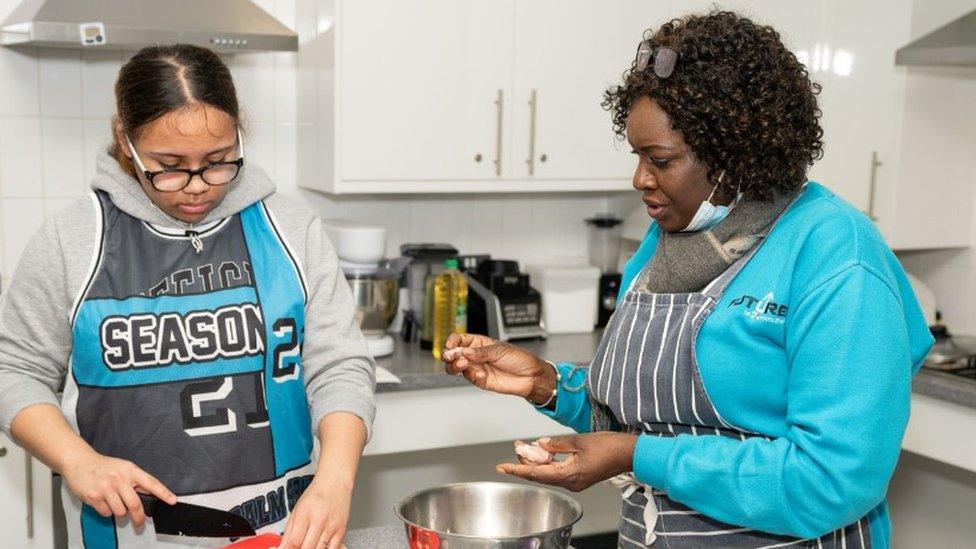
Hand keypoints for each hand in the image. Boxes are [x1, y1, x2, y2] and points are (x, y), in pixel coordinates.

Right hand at [61, 451, 176, 527]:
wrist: (80, 461)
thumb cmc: (104, 466)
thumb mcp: (123, 468)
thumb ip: (135, 480)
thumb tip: (148, 495)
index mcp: (130, 470)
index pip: (151, 482)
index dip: (163, 493)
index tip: (172, 501)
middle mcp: (119, 479)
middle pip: (135, 504)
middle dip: (139, 517)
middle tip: (140, 523)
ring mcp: (106, 488)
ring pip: (120, 511)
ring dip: (119, 512)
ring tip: (114, 503)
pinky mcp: (94, 496)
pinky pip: (106, 513)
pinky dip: (106, 511)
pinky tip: (103, 501)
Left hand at [278, 476, 351, 548]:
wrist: (335, 483)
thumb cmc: (316, 495)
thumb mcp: (297, 510)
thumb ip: (288, 532)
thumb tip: (281, 547)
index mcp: (304, 514)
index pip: (294, 542)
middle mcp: (319, 521)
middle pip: (307, 548)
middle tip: (298, 546)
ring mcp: (332, 526)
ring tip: (309, 544)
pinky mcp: (342, 530)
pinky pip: (333, 548)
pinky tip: (320, 545)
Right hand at [441, 333, 555, 403]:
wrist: (529, 376)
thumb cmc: (518, 359)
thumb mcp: (499, 350)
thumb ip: (480, 352)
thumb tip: (464, 351)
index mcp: (479, 343)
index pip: (460, 339)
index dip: (453, 341)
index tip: (451, 344)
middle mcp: (475, 355)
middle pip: (453, 354)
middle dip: (450, 355)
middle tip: (452, 356)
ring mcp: (476, 367)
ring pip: (456, 367)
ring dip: (455, 365)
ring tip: (462, 364)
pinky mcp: (479, 380)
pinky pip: (469, 377)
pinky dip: (471, 375)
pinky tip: (480, 374)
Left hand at [496, 433, 637, 491]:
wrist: (630, 453)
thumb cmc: (609, 446)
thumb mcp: (579, 441)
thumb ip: (557, 444)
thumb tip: (539, 445)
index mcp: (569, 475)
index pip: (536, 473)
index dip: (517, 469)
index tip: (501, 467)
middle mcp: (570, 482)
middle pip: (540, 474)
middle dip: (525, 462)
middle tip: (516, 446)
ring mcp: (575, 481)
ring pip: (548, 473)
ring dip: (537, 461)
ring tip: (526, 446)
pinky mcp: (579, 477)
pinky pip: (558, 471)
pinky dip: (548, 462)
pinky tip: (543, 452)